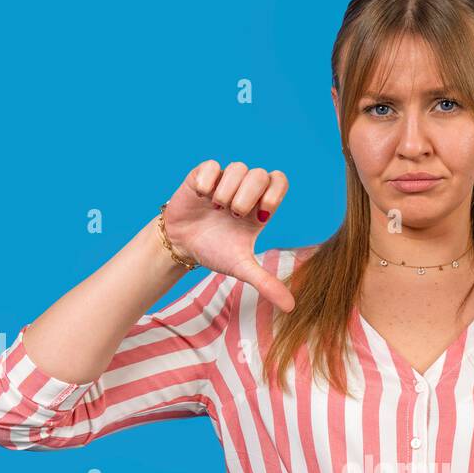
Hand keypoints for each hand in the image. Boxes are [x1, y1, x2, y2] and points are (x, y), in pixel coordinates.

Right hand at [162, 161, 294, 311]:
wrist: (183, 246)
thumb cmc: (215, 251)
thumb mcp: (241, 267)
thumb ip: (265, 282)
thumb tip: (290, 307)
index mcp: (260, 207)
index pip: (279, 180)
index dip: (274, 193)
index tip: (260, 215)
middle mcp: (245, 189)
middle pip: (260, 174)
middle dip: (247, 197)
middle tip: (233, 215)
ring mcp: (224, 179)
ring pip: (237, 167)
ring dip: (227, 192)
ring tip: (217, 208)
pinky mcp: (203, 174)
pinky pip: (212, 165)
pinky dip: (209, 182)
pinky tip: (203, 197)